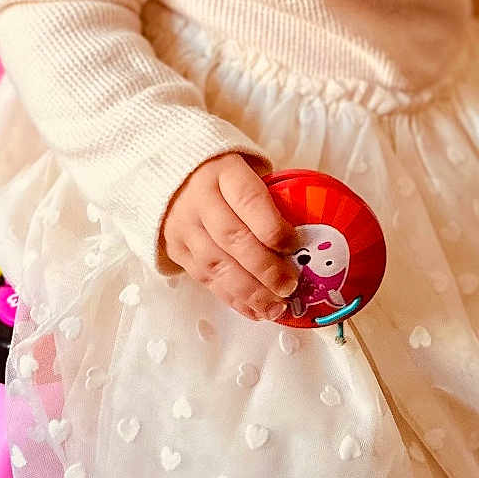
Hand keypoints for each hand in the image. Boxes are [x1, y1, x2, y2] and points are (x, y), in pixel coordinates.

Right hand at [161, 153, 299, 321]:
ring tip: (275, 307)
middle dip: (265, 268)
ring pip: (217, 264)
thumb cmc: (223, 173)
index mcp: (223, 171)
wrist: (173, 173)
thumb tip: (305, 237)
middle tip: (289, 285)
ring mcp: (184, 225)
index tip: (295, 245)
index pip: (249, 200)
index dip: (273, 227)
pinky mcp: (176, 248)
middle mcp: (199, 198)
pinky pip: (205, 278)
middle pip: (233, 237)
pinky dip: (232, 298)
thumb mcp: (248, 168)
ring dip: (250, 292)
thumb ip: (271, 196)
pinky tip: (254, 309)